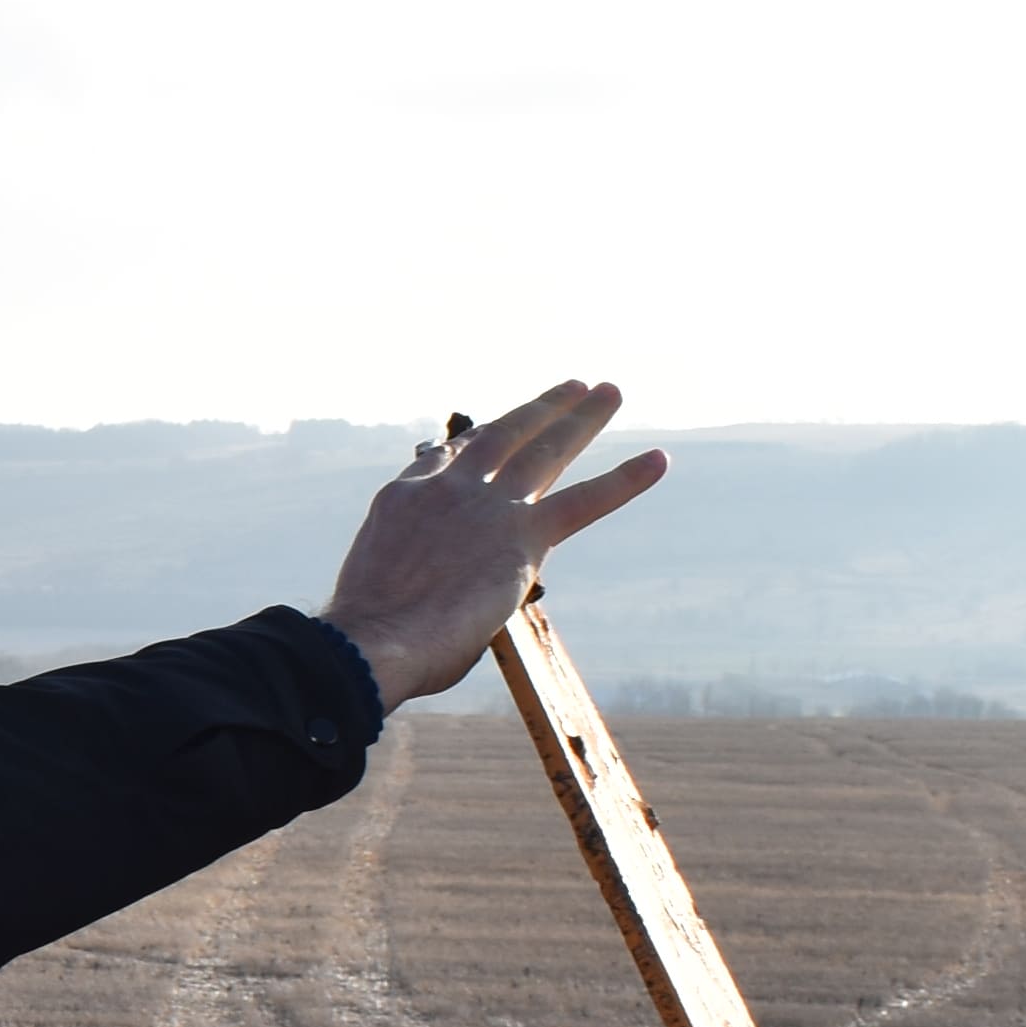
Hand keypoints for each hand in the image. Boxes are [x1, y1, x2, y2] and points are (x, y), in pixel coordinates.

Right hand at [316, 381, 666, 705]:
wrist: (372, 638)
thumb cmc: (367, 637)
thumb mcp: (379, 586)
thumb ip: (415, 574)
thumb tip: (431, 605)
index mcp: (405, 498)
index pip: (445, 459)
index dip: (472, 443)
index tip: (486, 433)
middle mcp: (448, 488)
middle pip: (502, 435)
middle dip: (540, 410)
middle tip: (571, 387)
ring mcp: (488, 505)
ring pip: (544, 449)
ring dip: (580, 417)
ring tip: (608, 392)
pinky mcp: (524, 535)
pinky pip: (584, 501)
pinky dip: (625, 480)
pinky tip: (658, 460)